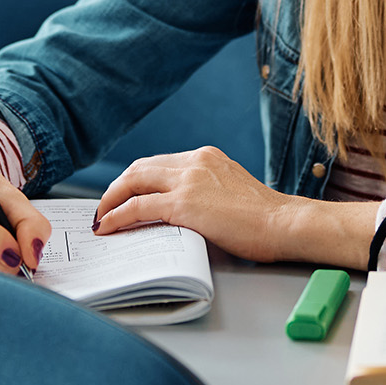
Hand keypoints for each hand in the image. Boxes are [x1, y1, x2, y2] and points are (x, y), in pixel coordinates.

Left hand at [94, 146, 377, 265]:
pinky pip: (138, 207)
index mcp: (207, 157)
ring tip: (100, 217)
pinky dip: (117, 216)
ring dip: (111, 200)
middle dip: (117, 187)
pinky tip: (107, 227)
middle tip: (104, 205)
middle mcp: (195, 161)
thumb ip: (205, 193)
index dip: (137, 179)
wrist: (285, 223)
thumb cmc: (266, 218)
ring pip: (134, 182)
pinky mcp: (184, 204)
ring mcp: (188, 180)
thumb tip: (178, 214)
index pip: (159, 163)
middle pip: (140, 168)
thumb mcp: (230, 193)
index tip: (125, 193)